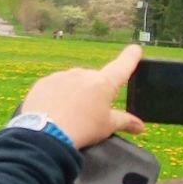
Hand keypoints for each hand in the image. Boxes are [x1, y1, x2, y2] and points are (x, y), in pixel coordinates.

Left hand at [19, 44, 145, 148]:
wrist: (45, 134)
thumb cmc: (81, 129)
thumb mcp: (107, 126)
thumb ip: (124, 121)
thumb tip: (139, 126)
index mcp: (103, 83)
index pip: (121, 67)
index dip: (130, 58)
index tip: (135, 49)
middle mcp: (82, 74)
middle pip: (94, 80)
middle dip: (94, 92)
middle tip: (89, 111)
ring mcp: (60, 76)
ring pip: (73, 82)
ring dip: (75, 93)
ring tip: (70, 114)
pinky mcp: (43, 83)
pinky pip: (54, 87)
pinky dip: (57, 96)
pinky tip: (54, 110)